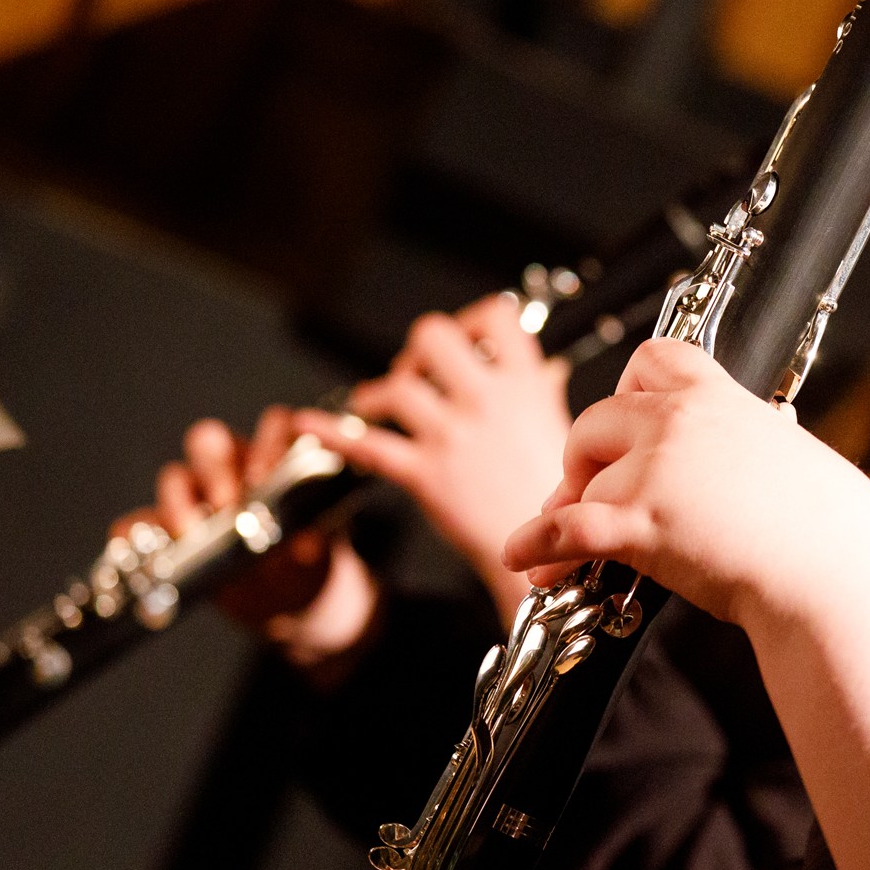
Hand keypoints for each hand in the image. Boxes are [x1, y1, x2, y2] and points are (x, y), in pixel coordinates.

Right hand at [125, 408, 378, 665]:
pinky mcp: (162, 531)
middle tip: (227, 504)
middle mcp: (229, 469)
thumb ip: (306, 548)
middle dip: (216, 468)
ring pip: (174, 478)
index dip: (269, 444)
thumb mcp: (309, 557)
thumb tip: (304, 546)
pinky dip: (133, 534)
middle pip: (209, 441)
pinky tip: (137, 549)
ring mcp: (191, 497)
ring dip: (179, 502)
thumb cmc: (296, 565)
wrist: (278, 601)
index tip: (266, 478)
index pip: (272, 427)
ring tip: (191, 533)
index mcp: (273, 461)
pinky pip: (136, 524)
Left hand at [298, 295, 571, 626]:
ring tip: (376, 404)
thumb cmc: (559, 495)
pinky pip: (368, 447)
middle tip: (419, 371)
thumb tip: (543, 369)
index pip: (495, 317)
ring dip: (379, 392)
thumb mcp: (562, 431)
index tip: (469, 338)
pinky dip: (330, 433)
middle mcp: (486, 403)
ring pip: (397, 387)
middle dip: (418, 351)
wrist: (552, 553)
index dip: (474, 321)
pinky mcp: (425, 475)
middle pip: (432, 338)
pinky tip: (308, 424)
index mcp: (525, 386)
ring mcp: (452, 437)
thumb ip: (543, 394)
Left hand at [501, 338, 869, 634]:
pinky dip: (537, 545)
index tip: (630, 424)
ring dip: (570, 513)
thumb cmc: (828, 530)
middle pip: (597, 420)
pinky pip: (566, 528)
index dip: (628, 391)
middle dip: (586, 461)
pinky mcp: (642, 522)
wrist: (838, 572)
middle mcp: (681, 421)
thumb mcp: (784, 459)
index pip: (653, 357)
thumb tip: (713, 480)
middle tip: (590, 495)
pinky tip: (523, 559)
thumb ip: (736, 451)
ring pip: (584, 481)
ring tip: (565, 550)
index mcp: (720, 397)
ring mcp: (658, 469)